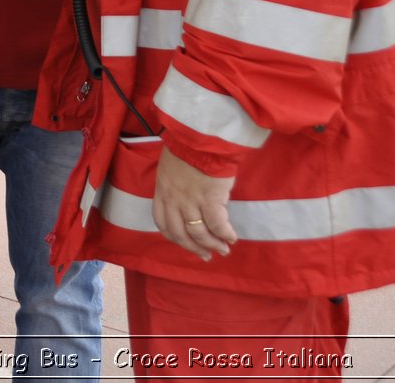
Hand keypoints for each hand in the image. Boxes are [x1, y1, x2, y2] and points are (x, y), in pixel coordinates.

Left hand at [151, 146, 237, 260]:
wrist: (200, 137)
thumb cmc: (187, 147)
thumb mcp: (170, 167)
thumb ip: (174, 185)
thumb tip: (185, 200)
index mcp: (162, 191)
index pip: (162, 222)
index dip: (174, 237)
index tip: (186, 244)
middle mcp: (174, 199)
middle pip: (180, 233)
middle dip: (193, 247)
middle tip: (206, 256)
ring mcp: (191, 201)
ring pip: (199, 232)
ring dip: (212, 245)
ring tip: (223, 250)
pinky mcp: (210, 199)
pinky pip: (217, 224)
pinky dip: (225, 234)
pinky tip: (232, 237)